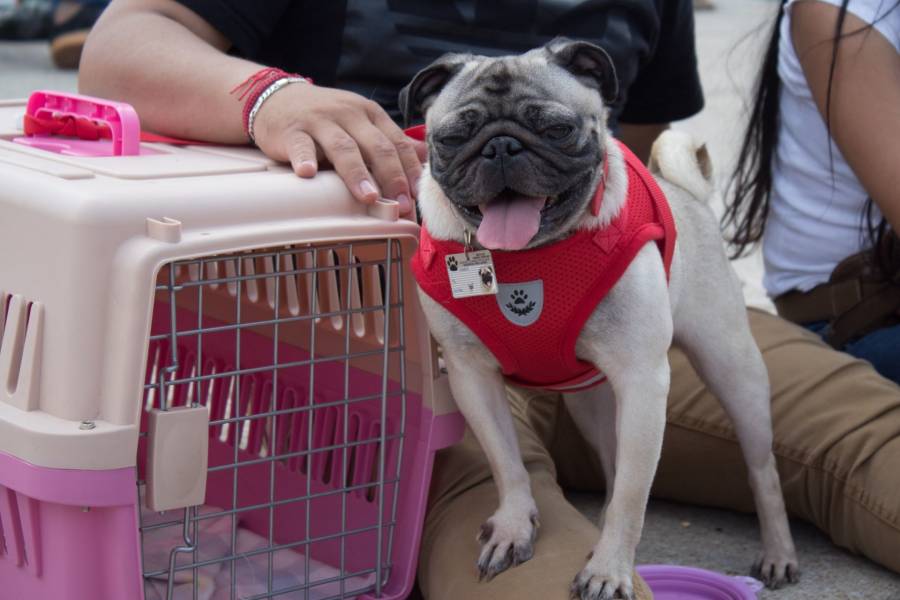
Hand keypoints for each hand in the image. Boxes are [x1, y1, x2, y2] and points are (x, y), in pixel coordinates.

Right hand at [252, 83, 424, 215]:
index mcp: (370, 114)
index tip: (417, 198)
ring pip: (343, 147)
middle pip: (376, 146)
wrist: (276, 99)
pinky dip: (305, 158)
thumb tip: (425, 158)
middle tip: (400, 203)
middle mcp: (349, 114)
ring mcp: (320, 121)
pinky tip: (309, 173)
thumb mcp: (361, 123)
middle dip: (392, 176)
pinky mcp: (292, 130)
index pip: (397, 143)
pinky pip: (301, 145)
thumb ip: (390, 142)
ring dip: (357, 173)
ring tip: (368, 197)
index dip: (410, 171)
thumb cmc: (325, 118)